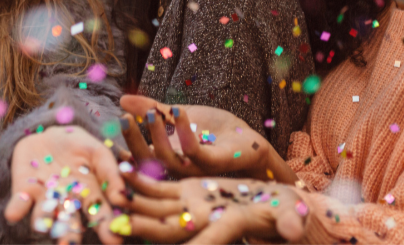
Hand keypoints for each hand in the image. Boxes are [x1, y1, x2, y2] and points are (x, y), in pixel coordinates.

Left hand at [4, 124, 129, 244]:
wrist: (50, 134)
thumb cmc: (80, 147)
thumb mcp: (98, 153)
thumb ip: (109, 172)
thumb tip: (122, 196)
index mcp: (89, 196)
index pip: (98, 214)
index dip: (105, 226)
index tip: (114, 240)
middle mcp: (66, 203)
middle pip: (69, 223)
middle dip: (69, 236)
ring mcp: (44, 198)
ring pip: (43, 214)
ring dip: (42, 221)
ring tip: (41, 227)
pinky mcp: (23, 190)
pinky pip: (18, 202)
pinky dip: (16, 208)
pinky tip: (14, 212)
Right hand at [119, 96, 289, 181]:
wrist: (247, 139)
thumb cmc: (213, 131)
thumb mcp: (177, 116)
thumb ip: (152, 109)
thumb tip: (122, 99)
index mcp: (168, 159)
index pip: (139, 159)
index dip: (123, 147)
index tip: (112, 130)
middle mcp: (178, 168)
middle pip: (148, 162)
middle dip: (134, 141)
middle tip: (125, 119)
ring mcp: (195, 169)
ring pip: (168, 159)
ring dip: (157, 134)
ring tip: (152, 112)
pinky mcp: (214, 163)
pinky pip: (194, 153)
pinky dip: (184, 132)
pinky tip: (179, 111)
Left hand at [121, 173, 307, 244]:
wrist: (277, 204)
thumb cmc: (288, 213)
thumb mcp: (291, 216)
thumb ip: (290, 222)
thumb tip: (293, 231)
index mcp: (228, 225)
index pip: (206, 241)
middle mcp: (204, 220)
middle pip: (169, 228)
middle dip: (143, 227)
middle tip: (118, 225)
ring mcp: (193, 206)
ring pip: (157, 207)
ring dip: (134, 201)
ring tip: (111, 193)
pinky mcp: (188, 191)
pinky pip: (159, 188)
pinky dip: (141, 179)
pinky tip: (122, 167)